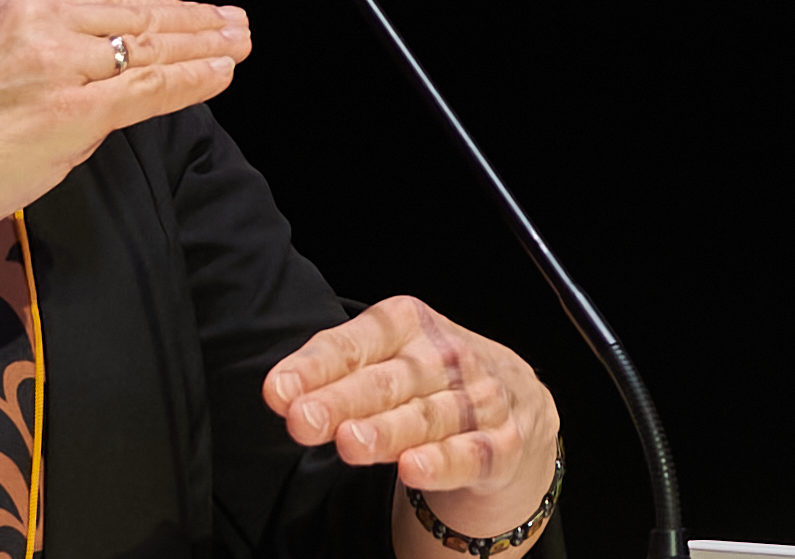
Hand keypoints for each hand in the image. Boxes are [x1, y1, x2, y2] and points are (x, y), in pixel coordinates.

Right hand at [0, 0, 246, 260]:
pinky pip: (146, 90)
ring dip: (204, 45)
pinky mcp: (71, 115)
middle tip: (235, 22)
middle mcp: (36, 23)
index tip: (188, 11)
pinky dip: (191, 79)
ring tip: (239, 42)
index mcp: (6, 0)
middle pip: (135, 16)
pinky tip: (219, 72)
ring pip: (148, 48)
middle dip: (194, 20)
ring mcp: (56, 67)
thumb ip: (21, 2)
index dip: (155, 8)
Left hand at [265, 296, 560, 532]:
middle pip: (387, 382)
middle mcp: (444, 357)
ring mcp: (477, 399)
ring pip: (426, 418)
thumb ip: (334, 373)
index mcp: (408, 325)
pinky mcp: (501, 443)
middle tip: (304, 419)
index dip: (316, 366)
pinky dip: (443, 462)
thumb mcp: (386, 358)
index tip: (277, 391)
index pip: (356, 342)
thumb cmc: (431, 377)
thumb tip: (279, 390)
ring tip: (349, 443)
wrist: (518, 401)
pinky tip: (413, 469)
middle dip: (343, 400)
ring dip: (387, 431)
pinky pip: (470, 453)